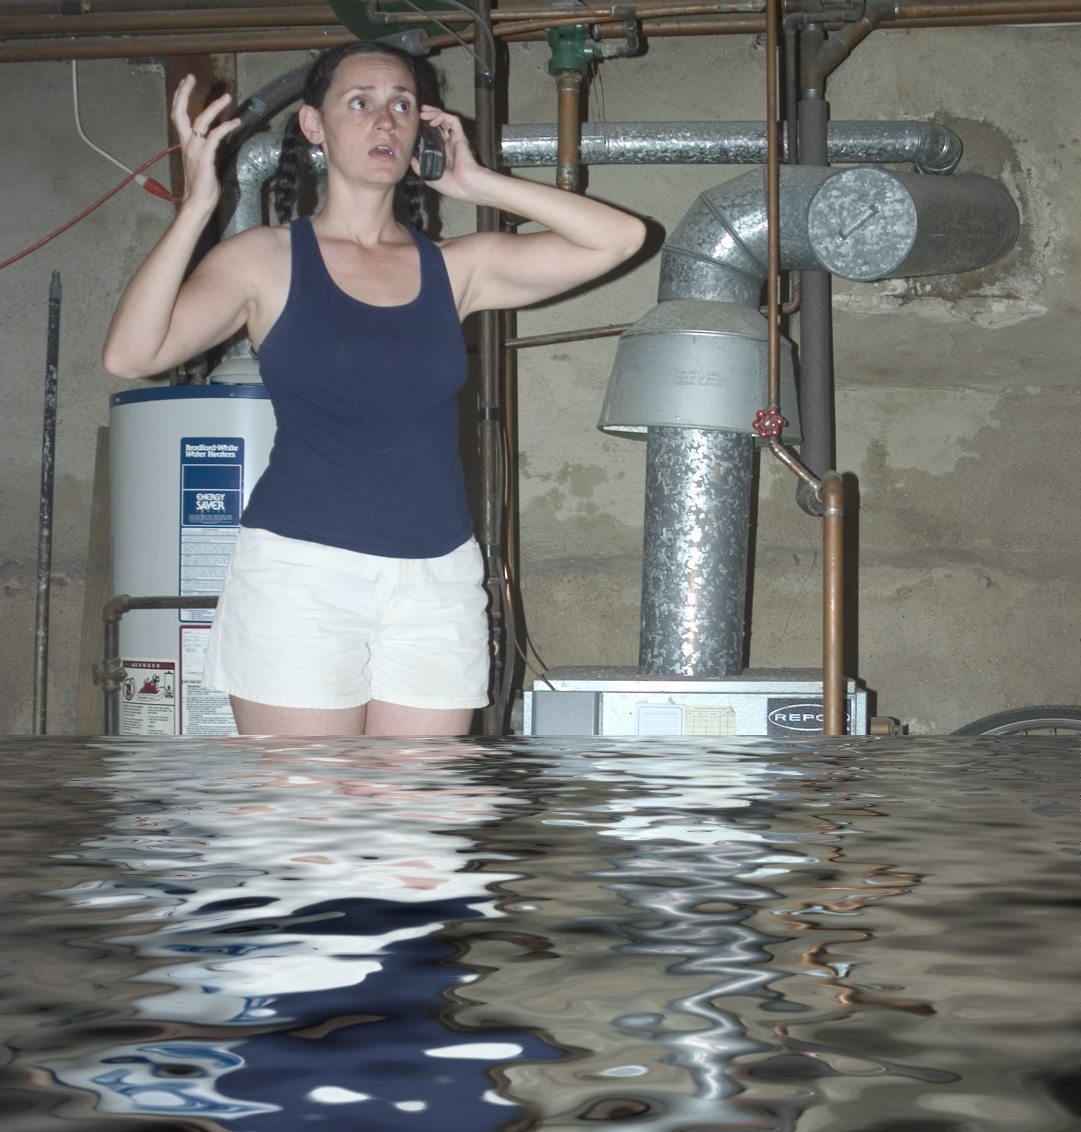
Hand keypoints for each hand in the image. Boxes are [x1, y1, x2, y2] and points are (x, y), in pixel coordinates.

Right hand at [171, 74, 240, 209]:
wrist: (198, 203)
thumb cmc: (202, 187)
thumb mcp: (203, 163)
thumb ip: (206, 150)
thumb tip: (214, 142)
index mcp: (185, 144)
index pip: (178, 116)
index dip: (179, 97)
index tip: (184, 83)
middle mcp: (188, 144)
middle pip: (180, 112)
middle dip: (184, 93)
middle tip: (191, 77)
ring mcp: (195, 150)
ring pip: (201, 121)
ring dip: (214, 107)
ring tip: (227, 97)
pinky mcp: (205, 158)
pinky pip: (214, 137)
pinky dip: (225, 127)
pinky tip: (235, 122)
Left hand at [414, 106, 488, 201]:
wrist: (465, 186)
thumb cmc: (452, 186)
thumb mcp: (429, 177)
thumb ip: (419, 167)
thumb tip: (410, 158)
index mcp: (442, 153)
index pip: (433, 134)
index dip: (425, 127)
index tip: (416, 124)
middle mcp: (449, 144)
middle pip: (439, 124)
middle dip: (429, 115)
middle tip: (420, 112)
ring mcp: (455, 139)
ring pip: (445, 119)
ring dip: (434, 113)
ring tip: (424, 113)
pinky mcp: (461, 136)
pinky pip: (453, 120)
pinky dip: (442, 117)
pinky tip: (433, 120)